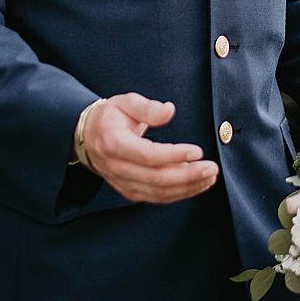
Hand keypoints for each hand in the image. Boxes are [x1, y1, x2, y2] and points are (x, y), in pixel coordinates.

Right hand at [81, 93, 218, 203]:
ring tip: (209, 177)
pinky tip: (196, 185)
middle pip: (156, 179)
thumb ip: (147, 107)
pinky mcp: (130, 191)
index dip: (174, 156)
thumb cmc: (110, 117)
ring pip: (158, 193)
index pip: (148, 155)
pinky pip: (156, 197)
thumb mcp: (124, 102)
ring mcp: (123, 182)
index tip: (197, 151)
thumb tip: (169, 110)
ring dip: (187, 187)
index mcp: (114, 143)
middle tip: (211, 168)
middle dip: (188, 176)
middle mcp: (117, 168)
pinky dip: (179, 194)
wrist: (88, 137)